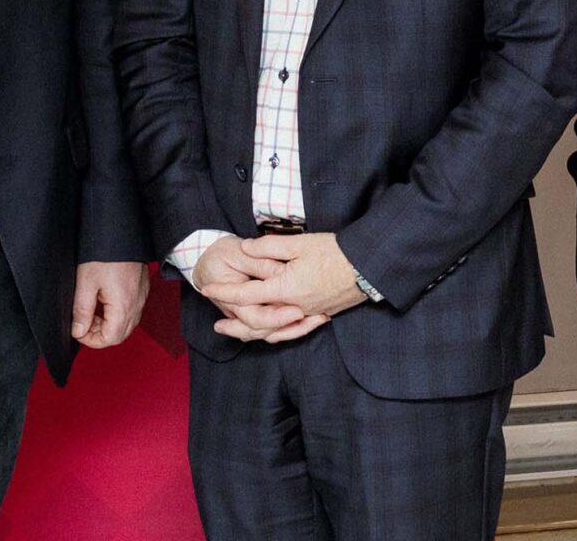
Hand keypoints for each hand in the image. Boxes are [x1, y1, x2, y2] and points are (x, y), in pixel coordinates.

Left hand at [71, 261, 151, 347]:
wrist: (122, 232)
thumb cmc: (104, 254)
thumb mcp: (85, 283)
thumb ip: (82, 311)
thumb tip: (78, 331)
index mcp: (123, 306)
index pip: (110, 339)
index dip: (91, 340)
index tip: (78, 330)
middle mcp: (136, 304)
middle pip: (120, 335)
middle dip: (100, 335)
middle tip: (84, 322)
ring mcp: (141, 297)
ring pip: (127, 324)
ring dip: (108, 325)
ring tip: (93, 310)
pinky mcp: (141, 289)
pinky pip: (132, 312)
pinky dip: (117, 315)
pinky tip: (104, 301)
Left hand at [212, 232, 373, 343]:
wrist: (368, 266)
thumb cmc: (335, 252)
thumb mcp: (299, 244)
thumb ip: (269, 247)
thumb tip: (246, 248)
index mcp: (284, 289)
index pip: (246, 295)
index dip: (224, 293)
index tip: (207, 289)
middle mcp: (293, 307)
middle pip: (256, 323)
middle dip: (234, 324)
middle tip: (216, 326)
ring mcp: (307, 313)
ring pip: (274, 330)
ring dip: (254, 332)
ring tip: (240, 332)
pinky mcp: (319, 314)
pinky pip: (292, 329)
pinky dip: (277, 331)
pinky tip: (272, 328)